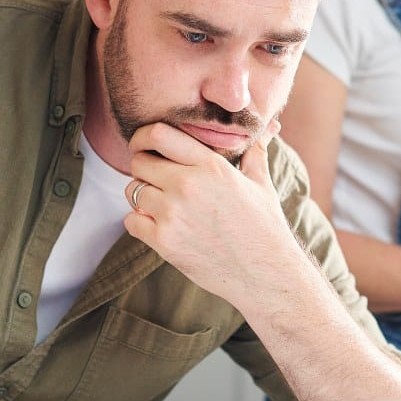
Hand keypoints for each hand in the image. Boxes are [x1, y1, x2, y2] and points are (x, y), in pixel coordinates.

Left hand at [123, 118, 297, 308]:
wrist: (264, 274)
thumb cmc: (264, 227)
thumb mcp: (261, 183)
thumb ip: (256, 150)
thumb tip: (269, 126)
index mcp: (211, 166)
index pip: (158, 134)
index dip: (144, 137)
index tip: (144, 144)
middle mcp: (188, 185)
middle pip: (139, 161)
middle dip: (144, 167)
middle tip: (157, 179)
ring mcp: (173, 214)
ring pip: (132, 190)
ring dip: (142, 195)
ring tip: (163, 204)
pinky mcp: (164, 242)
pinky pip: (131, 220)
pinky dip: (140, 222)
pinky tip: (160, 226)